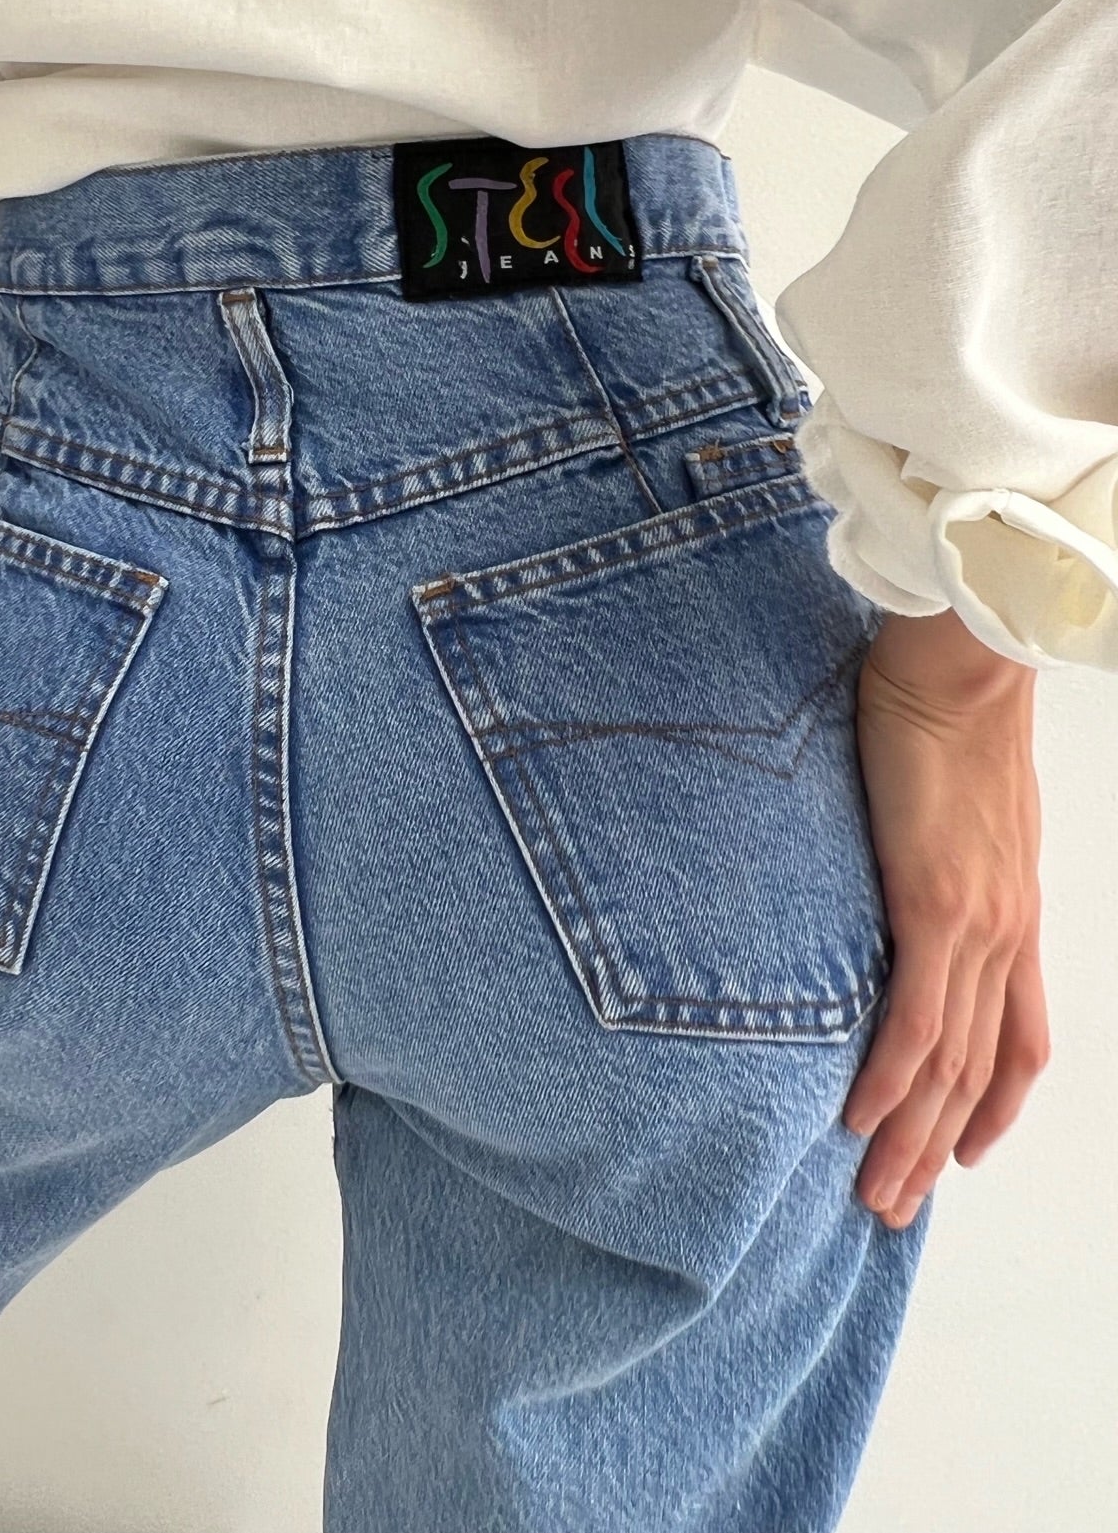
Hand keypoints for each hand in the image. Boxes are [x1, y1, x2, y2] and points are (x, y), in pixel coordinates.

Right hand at [845, 608, 1049, 1227]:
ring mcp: (976, 926)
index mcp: (1013, 915)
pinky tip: (856, 1119)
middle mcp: (1006, 935)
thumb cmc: (945, 715)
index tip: (961, 1155)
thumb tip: (902, 882)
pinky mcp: (935, 906)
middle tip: (894, 1208)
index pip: (1018, 1042)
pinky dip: (890, 1080)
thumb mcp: (957, 809)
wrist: (958, 667)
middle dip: (937, 1149)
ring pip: (950, 1065)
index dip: (994, 1110)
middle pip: (979, 1074)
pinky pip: (915, 1020)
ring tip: (873, 1192)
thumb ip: (939, 862)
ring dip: (908, 1137)